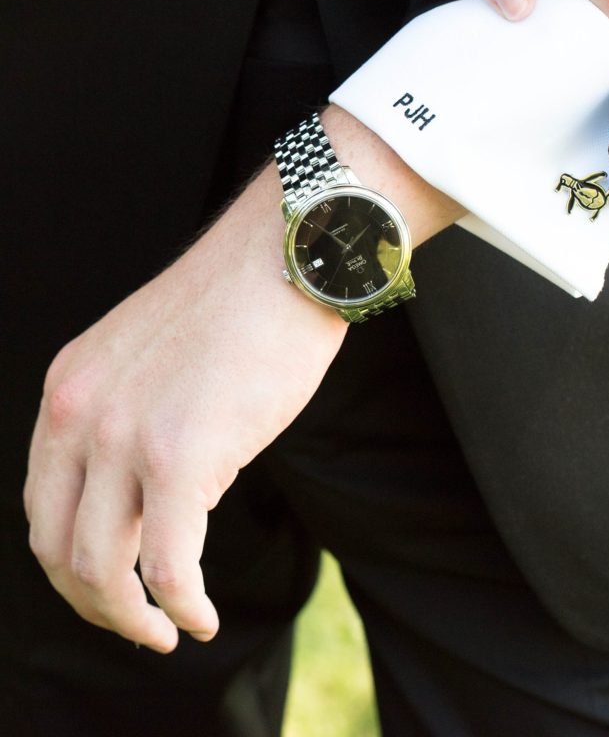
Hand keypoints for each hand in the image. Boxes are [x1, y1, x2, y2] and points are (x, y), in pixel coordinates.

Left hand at [23, 108, 462, 650]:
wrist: (286, 258)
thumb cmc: (240, 306)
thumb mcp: (152, 358)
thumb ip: (133, 420)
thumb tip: (159, 499)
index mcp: (68, 388)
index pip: (42, 502)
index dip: (69, 560)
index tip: (111, 584)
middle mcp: (79, 414)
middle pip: (56, 547)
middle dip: (92, 603)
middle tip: (136, 623)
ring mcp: (125, 437)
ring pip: (102, 569)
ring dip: (131, 618)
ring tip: (167, 631)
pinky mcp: (181, 458)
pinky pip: (169, 567)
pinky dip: (182, 607)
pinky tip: (203, 618)